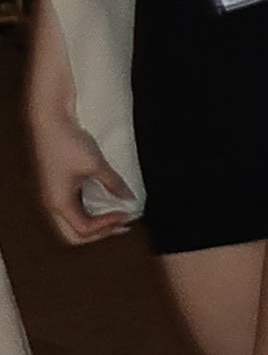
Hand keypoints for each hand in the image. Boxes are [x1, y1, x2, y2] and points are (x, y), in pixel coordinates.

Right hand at [29, 105, 133, 243]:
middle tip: (121, 224)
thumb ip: (114, 184)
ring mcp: (54, 195)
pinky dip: (88, 211)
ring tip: (116, 215)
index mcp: (59, 202)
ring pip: (72, 223)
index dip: (107, 225)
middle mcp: (53, 203)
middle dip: (99, 233)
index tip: (125, 213)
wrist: (50, 120)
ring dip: (94, 223)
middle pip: (74, 234)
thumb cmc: (68, 142)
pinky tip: (103, 202)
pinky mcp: (57, 186)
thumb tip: (128, 198)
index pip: (84, 229)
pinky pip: (72, 208)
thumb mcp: (97, 165)